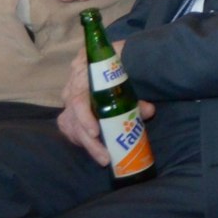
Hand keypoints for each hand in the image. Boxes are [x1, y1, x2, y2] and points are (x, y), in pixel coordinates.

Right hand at [56, 45, 153, 164]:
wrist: (109, 59)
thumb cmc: (119, 64)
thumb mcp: (129, 74)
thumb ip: (137, 92)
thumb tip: (149, 111)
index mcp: (82, 73)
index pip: (78, 100)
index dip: (85, 118)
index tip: (96, 132)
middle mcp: (72, 88)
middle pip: (73, 119)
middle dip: (90, 142)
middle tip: (105, 157)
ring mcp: (69, 99)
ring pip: (71, 127)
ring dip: (87, 145)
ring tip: (104, 158)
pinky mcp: (70, 110)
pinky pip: (69, 128)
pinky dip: (81, 140)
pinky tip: (94, 148)